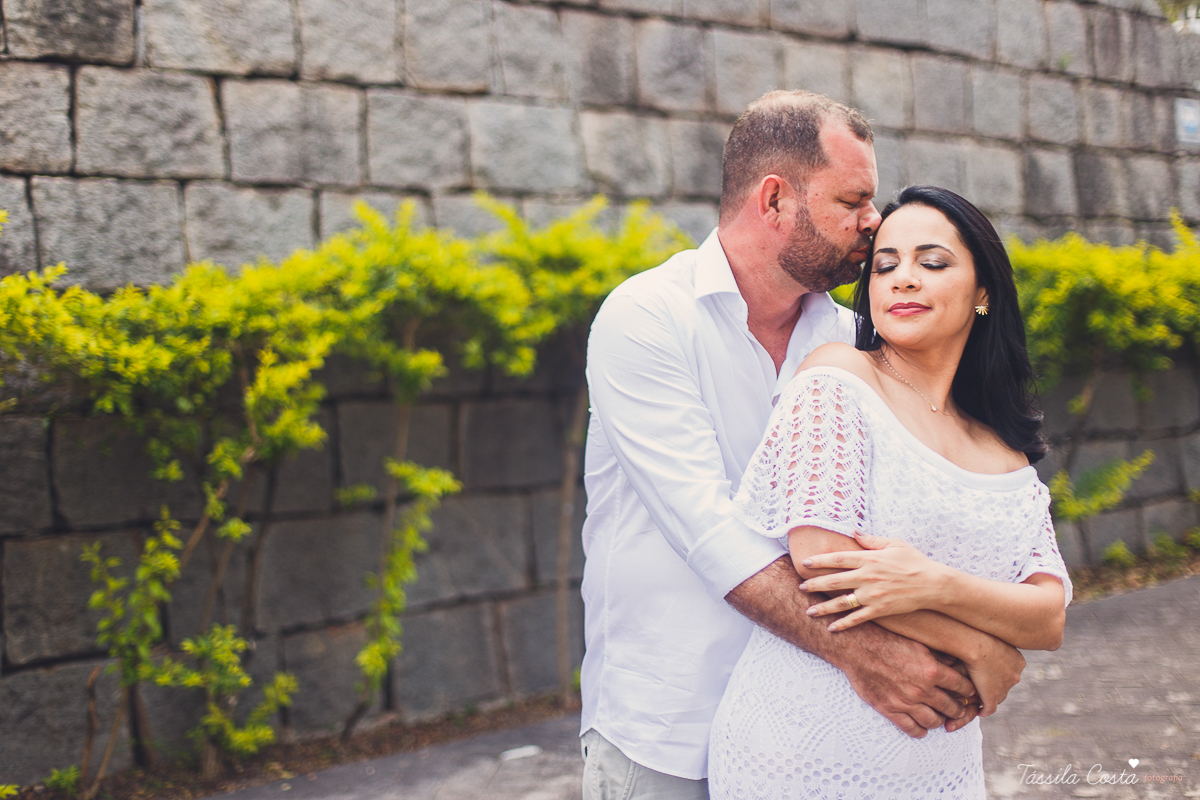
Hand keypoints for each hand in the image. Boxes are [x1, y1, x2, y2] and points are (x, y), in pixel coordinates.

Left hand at [800, 532, 944, 630]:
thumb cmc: (914, 561)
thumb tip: (853, 531)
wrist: (933, 584)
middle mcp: (868, 577)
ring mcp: (873, 595)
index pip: (838, 559)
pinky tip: (831, 628)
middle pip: (834, 581)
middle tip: (800, 587)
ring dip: (824, 608)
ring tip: (809, 612)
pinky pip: (857, 618)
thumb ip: (871, 539)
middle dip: (815, 585)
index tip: (805, 563)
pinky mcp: (880, 610)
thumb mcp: (895, 544)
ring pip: (842, 602)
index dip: (820, 561)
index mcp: (869, 559)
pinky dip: (843, 624)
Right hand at [831, 625, 977, 739]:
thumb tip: (957, 662)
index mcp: (931, 670)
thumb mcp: (917, 643)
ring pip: (933, 721)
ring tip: (940, 718)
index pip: (962, 687)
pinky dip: (920, 731)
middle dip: (958, 709)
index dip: (968, 691)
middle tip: (957, 708)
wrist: (857, 647)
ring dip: (940, 721)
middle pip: (951, 707)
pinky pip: (911, 728)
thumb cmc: (887, 640)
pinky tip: (922, 728)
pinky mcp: (890, 709)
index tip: (968, 693)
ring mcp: (905, 701)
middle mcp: (922, 688)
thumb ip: (938, 656)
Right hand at [961, 635, 1024, 715]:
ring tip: (977, 693)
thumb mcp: (993, 636)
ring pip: (998, 695)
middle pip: (1006, 684)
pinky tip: (979, 710)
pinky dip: (985, 710)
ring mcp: (1005, 687)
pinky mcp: (992, 697)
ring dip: (989, 695)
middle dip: (996, 683)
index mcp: (1019, 661)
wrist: (975, 643)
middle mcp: (1015, 675)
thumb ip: (994, 643)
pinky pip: (990, 708)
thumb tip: (989, 642)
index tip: (989, 668)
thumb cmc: (980, 634)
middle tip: (983, 680)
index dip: (999, 671)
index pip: (1010, 671)